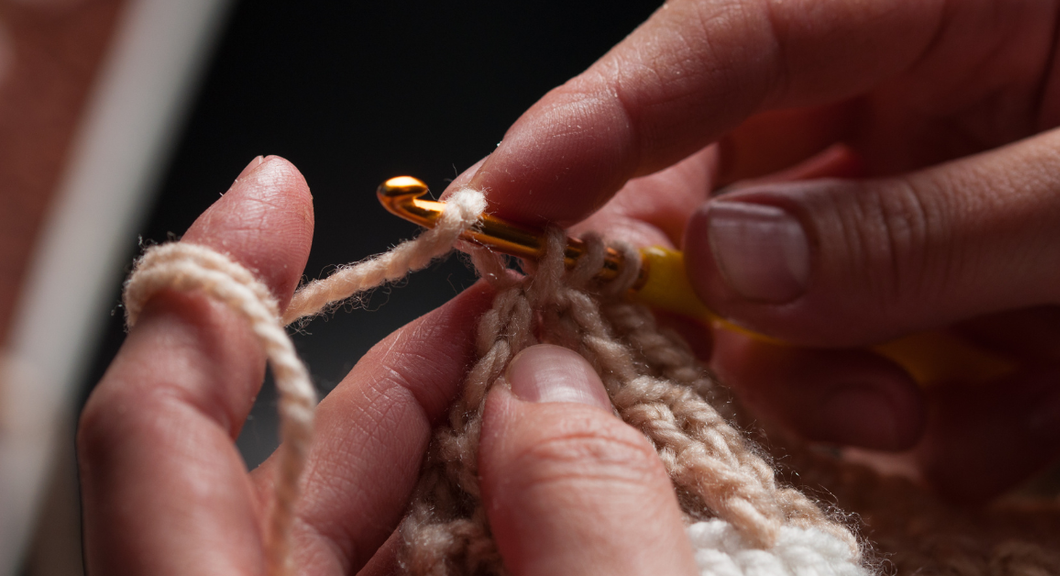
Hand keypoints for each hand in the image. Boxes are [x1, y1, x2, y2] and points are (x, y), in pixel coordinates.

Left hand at [78, 157, 698, 574]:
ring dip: (472, 450)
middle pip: (291, 464)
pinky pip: (416, 574)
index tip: (278, 194)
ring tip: (582, 406)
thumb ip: (585, 532)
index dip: (212, 294)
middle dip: (414, 369)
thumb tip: (555, 393)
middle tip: (529, 318)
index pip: (152, 442)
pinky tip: (574, 499)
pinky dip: (491, 524)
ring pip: (364, 522)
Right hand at [445, 0, 1059, 500]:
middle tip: (725, 374)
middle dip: (718, 292)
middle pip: (730, 176)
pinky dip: (939, 400)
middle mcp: (915, 77)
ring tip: (929, 421)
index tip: (504, 196)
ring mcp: (935, 178)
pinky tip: (1022, 412)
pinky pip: (893, 338)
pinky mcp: (971, 264)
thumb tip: (726, 270)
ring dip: (839, 373)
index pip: (724, 33)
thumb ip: (927, 228)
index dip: (600, 115)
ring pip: (800, 283)